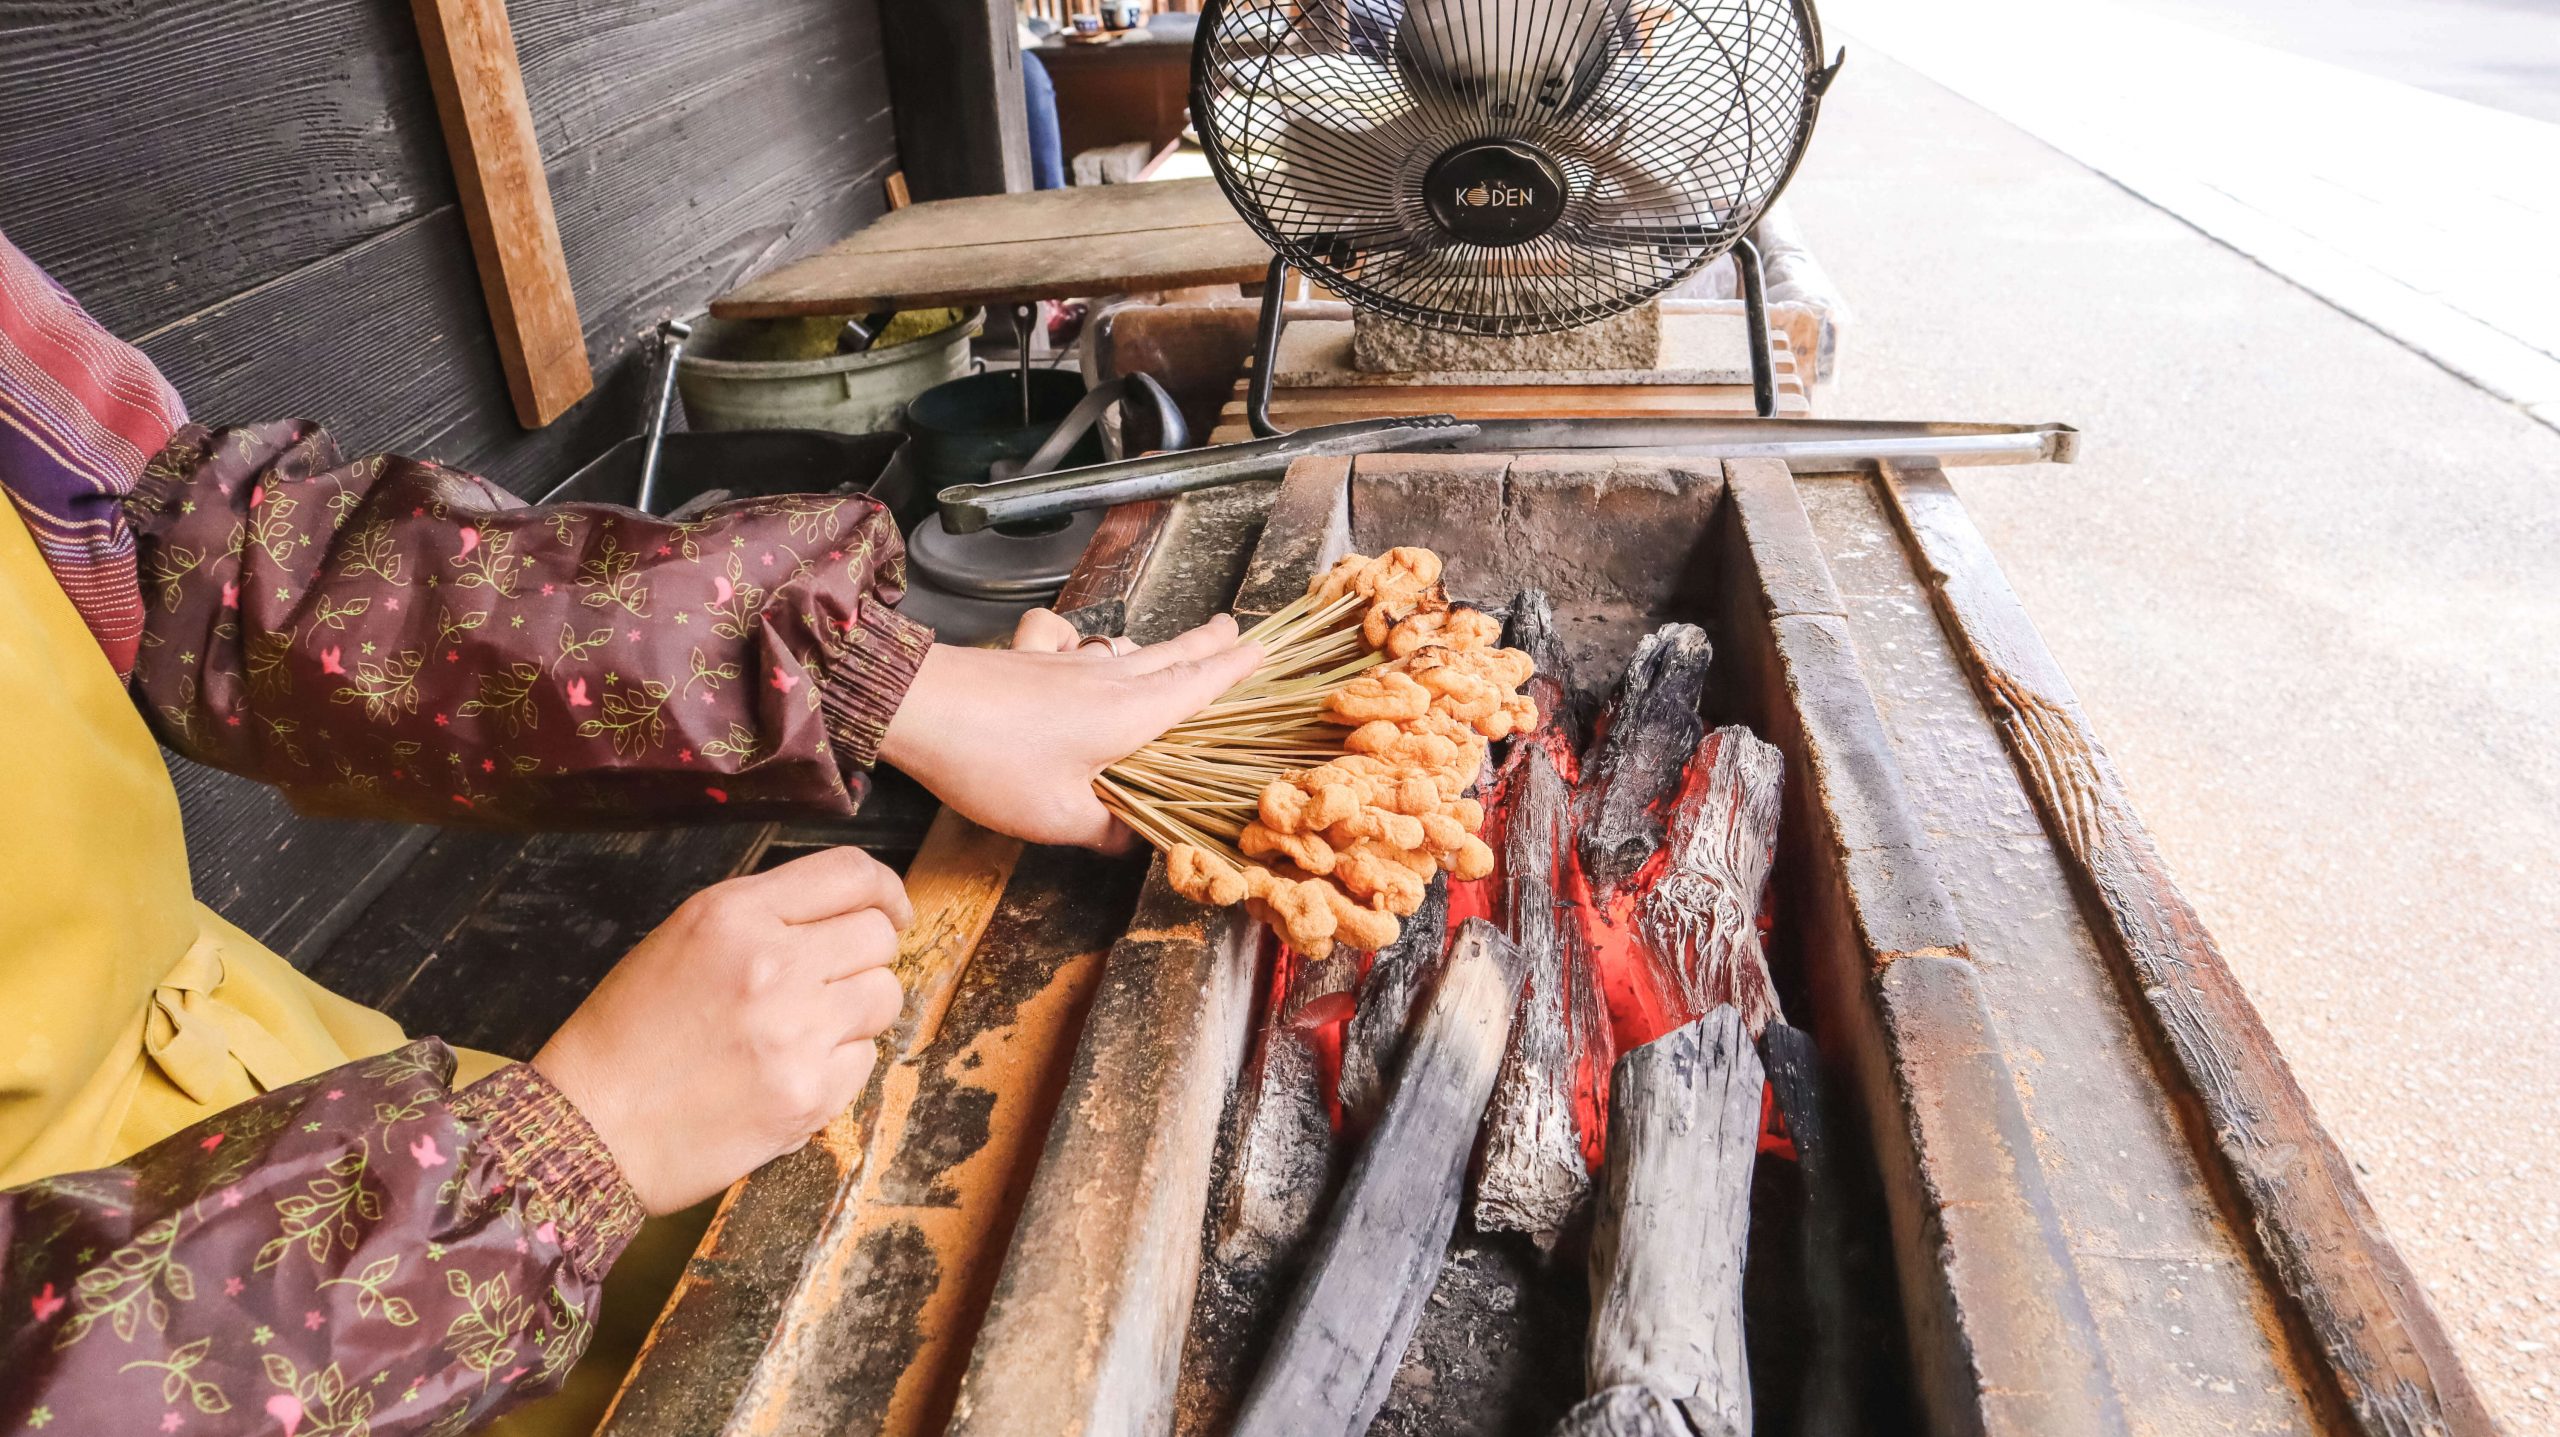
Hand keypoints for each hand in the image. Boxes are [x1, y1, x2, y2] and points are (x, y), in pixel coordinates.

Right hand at [530, 848, 911, 1213]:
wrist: (589, 1131)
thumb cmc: (626, 1037)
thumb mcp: (682, 940)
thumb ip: (763, 918)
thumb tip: (846, 915)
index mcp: (733, 915)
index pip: (851, 872)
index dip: (884, 891)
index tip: (890, 910)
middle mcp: (772, 964)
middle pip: (878, 935)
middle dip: (864, 957)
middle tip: (827, 984)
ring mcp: (796, 1033)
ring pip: (885, 996)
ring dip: (856, 1012)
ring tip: (800, 1032)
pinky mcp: (809, 1095)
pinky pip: (866, 1061)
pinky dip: (838, 1067)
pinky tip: (786, 1074)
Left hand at [878, 609, 1260, 849]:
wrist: (917, 706)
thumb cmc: (992, 763)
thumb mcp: (1057, 818)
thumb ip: (1104, 830)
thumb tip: (1131, 839)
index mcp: (1129, 715)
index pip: (1196, 687)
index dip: (1231, 671)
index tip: (1260, 651)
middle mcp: (1106, 680)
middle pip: (1168, 656)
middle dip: (1206, 644)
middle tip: (1235, 627)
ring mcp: (1066, 665)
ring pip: (1127, 652)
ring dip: (1159, 647)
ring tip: (1177, 647)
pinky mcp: (1028, 661)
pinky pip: (1072, 645)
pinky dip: (1087, 645)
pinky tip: (1077, 649)